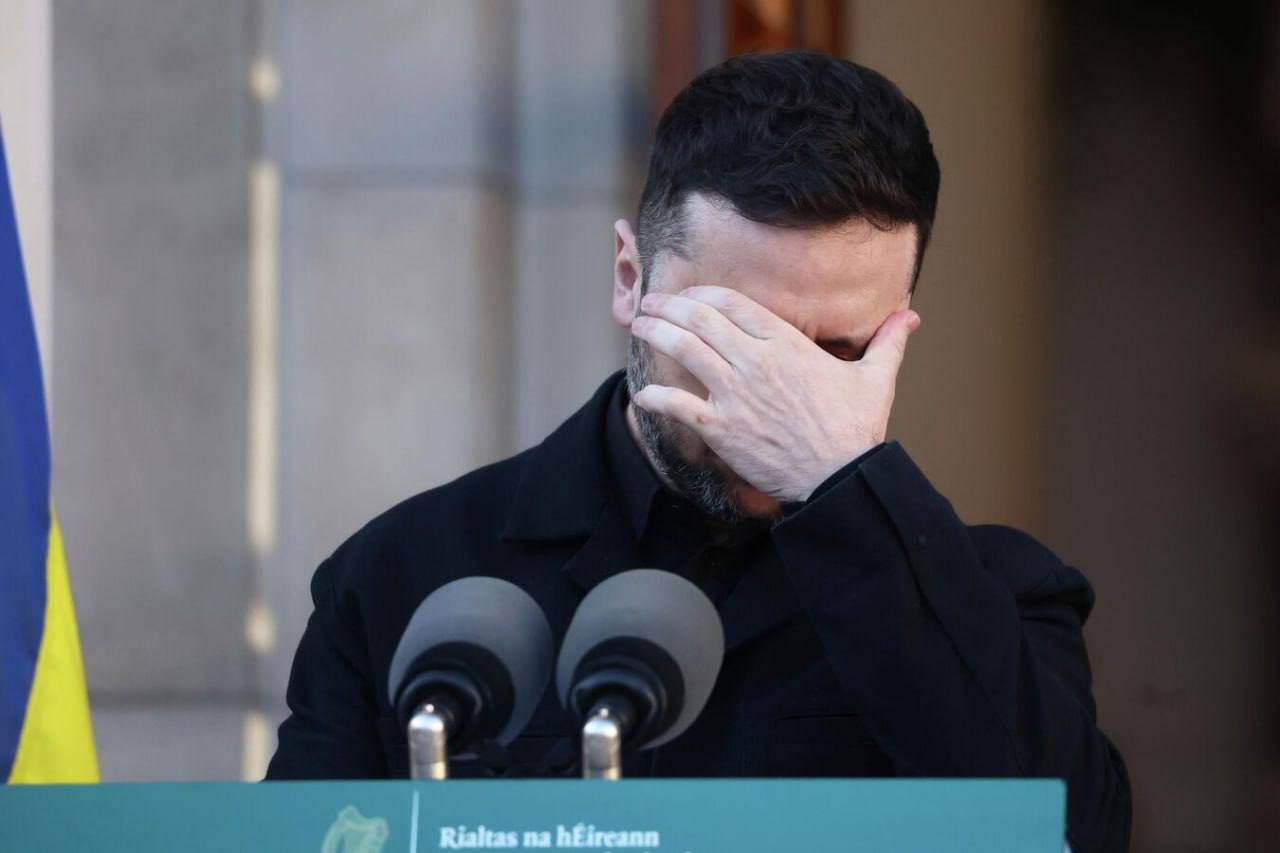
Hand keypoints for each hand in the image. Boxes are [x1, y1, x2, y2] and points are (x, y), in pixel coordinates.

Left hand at [630, 286, 919, 502]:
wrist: (840, 478)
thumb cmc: (856, 431)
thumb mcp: (876, 378)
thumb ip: (887, 342)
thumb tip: (910, 317)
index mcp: (786, 343)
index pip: (732, 304)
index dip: (703, 294)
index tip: (688, 295)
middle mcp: (755, 362)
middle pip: (701, 319)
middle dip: (669, 307)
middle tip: (651, 304)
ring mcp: (735, 393)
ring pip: (684, 349)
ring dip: (655, 333)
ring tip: (638, 327)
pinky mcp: (721, 428)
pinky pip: (676, 404)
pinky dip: (655, 396)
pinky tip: (641, 392)